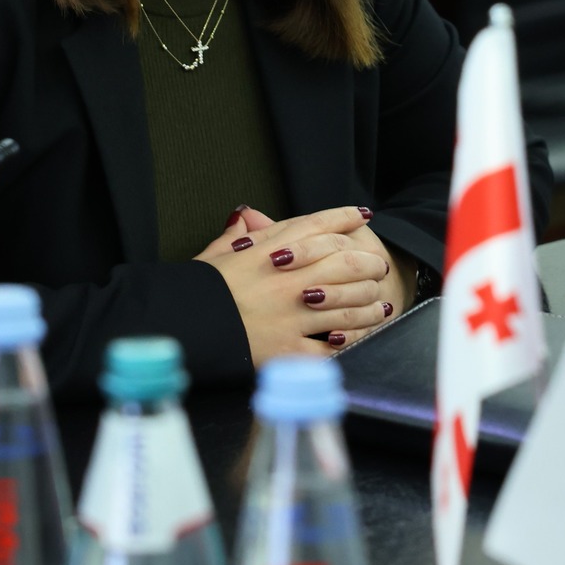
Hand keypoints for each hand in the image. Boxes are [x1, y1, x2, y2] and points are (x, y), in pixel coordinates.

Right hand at [197, 204, 402, 364]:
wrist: (185, 328)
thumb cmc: (198, 292)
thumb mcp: (215, 256)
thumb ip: (236, 236)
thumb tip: (244, 217)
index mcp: (268, 252)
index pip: (316, 226)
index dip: (343, 218)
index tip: (361, 215)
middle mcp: (286, 279)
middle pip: (343, 263)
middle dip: (367, 263)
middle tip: (378, 266)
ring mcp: (291, 314)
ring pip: (346, 305)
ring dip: (367, 303)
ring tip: (379, 303)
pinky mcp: (289, 349)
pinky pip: (331, 346)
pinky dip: (349, 341)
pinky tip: (357, 337)